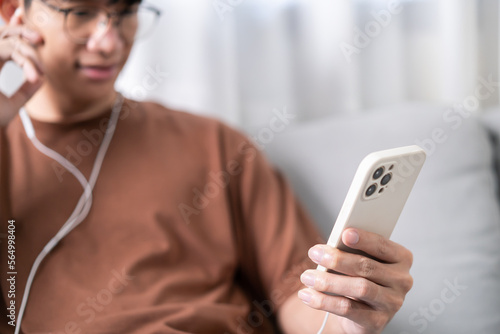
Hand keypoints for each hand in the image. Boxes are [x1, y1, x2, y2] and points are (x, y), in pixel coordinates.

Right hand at [0, 8, 43, 124]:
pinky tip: (34, 76)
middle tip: (40, 40)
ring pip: (7, 40)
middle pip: (3, 33)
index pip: (4, 40)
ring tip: (39, 72)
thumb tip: (42, 78)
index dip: (18, 31)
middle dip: (23, 31)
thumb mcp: (15, 101)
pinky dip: (24, 60)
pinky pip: (7, 49)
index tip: (37, 36)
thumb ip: (26, 88)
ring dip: (28, 53)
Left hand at [298, 228, 413, 333]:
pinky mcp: (377, 322)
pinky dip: (324, 301)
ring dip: (328, 281)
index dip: (364, 239)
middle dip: (337, 259)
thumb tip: (329, 247)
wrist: (360, 312)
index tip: (344, 233)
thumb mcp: (358, 260)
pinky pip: (348, 309)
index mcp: (401, 259)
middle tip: (314, 253)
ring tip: (307, 277)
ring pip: (359, 288)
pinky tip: (307, 295)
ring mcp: (392, 303)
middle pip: (367, 267)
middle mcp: (402, 281)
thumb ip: (350, 251)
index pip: (383, 246)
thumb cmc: (358, 275)